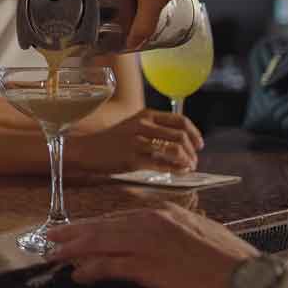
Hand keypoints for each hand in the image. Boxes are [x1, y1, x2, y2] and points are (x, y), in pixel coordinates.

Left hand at [48, 203, 258, 287]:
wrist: (251, 279)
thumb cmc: (230, 265)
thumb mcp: (197, 238)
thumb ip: (170, 238)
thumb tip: (150, 249)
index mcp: (166, 213)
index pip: (119, 218)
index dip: (94, 226)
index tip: (77, 230)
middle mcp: (155, 221)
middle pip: (104, 226)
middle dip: (75, 232)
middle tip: (52, 237)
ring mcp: (151, 242)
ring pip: (101, 241)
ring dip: (74, 248)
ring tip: (55, 253)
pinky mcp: (152, 265)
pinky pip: (112, 265)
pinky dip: (92, 268)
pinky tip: (79, 273)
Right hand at [68, 108, 203, 173]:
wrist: (87, 149)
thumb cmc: (112, 140)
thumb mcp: (134, 127)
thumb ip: (155, 130)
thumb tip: (182, 143)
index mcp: (146, 115)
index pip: (180, 120)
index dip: (194, 134)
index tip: (199, 145)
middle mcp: (143, 125)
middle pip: (180, 136)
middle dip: (193, 151)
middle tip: (194, 161)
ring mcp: (137, 142)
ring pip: (174, 150)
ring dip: (187, 161)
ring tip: (188, 168)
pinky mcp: (132, 158)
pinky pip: (161, 164)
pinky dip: (175, 169)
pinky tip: (178, 173)